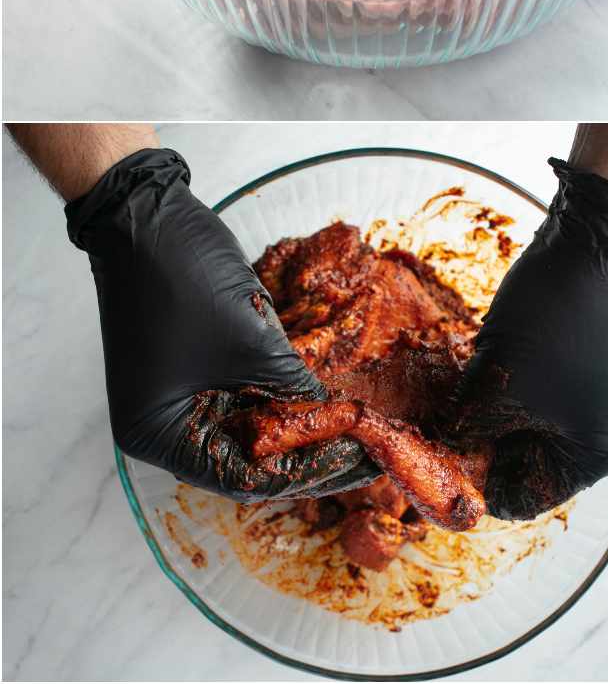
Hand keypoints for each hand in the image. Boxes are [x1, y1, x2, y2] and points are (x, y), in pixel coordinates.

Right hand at [65, 148, 377, 499]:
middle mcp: (171, 425)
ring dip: (306, 425)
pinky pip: (256, 392)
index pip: (243, 478)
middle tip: (370, 453)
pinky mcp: (208, 365)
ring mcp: (189, 394)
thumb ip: (294, 386)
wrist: (150, 217)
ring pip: (259, 426)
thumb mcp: (251, 343)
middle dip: (311, 453)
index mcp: (161, 436)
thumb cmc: (183, 282)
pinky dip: (291, 395)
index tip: (357, 463)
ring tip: (363, 431)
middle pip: (252, 458)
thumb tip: (338, 414)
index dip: (305, 473)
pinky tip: (337, 399)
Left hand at [445, 158, 607, 519]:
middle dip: (478, 438)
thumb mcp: (497, 384)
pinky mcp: (600, 354)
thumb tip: (438, 444)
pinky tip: (488, 352)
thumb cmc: (559, 318)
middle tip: (431, 420)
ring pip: (532, 416)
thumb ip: (464, 427)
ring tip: (458, 380)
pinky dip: (514, 376)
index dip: (467, 483)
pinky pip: (547, 383)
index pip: (520, 498)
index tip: (423, 463)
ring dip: (493, 403)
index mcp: (596, 455)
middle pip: (527, 457)